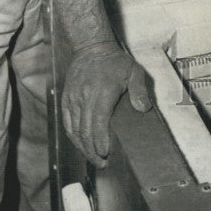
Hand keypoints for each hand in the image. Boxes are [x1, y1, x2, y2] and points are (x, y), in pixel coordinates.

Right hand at [62, 41, 151, 167]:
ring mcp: (73, 99)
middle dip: (93, 151)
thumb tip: (144, 109)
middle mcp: (85, 97)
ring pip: (75, 130)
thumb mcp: (133, 71)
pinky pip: (67, 123)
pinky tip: (81, 144)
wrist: (91, 47)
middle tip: (102, 163)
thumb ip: (139, 91)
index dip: (100, 142)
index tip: (106, 153)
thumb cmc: (114, 61)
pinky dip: (73, 137)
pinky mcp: (66, 99)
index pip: (99, 123)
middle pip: (86, 131)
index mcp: (102, 92)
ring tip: (93, 158)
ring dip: (83, 147)